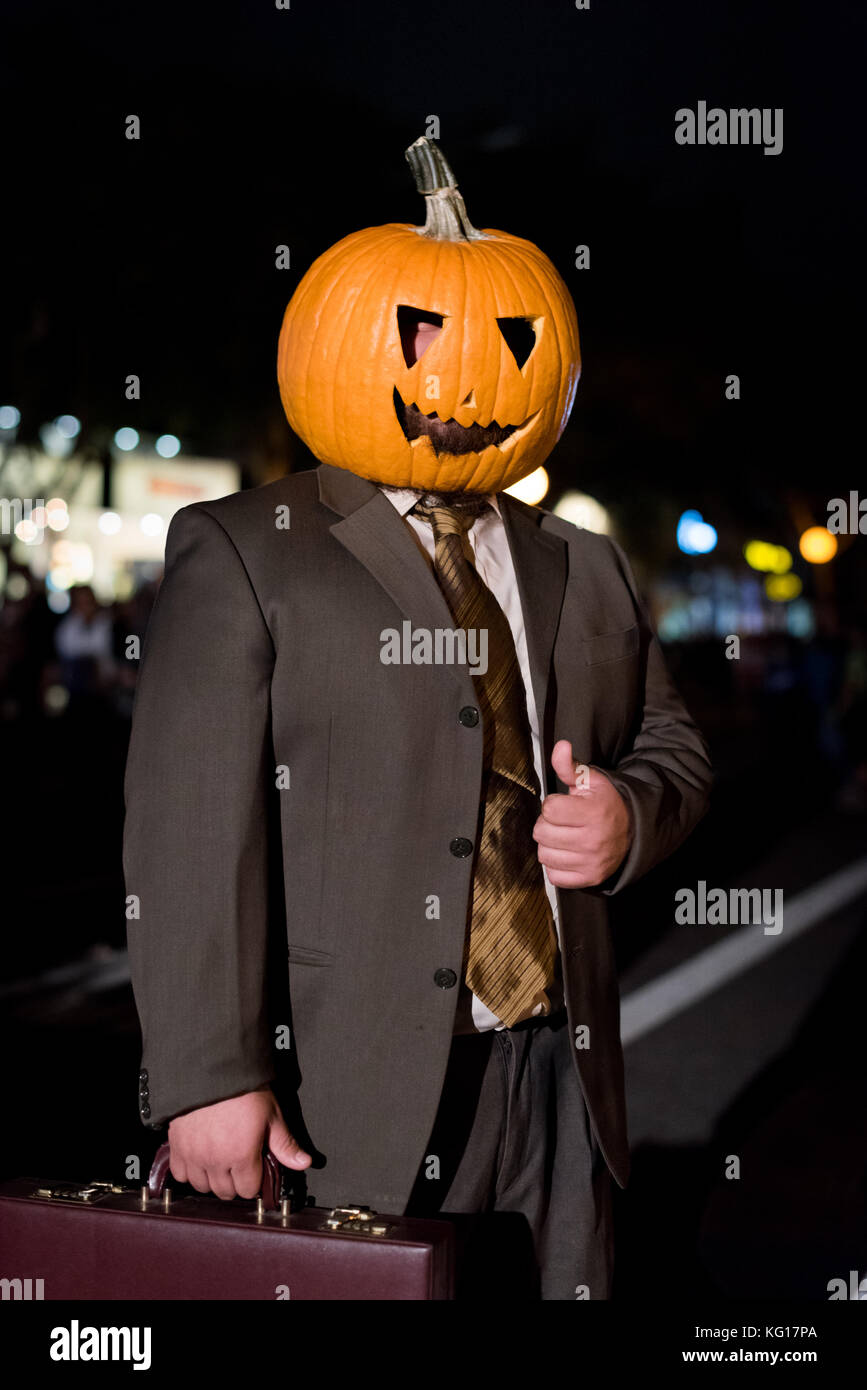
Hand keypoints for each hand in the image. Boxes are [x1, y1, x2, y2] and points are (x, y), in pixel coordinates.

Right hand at [167, 1085, 310, 1200]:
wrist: (212, 1069)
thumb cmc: (244, 1089)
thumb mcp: (271, 1114)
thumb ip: (285, 1144)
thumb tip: (304, 1162)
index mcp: (241, 1156)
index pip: (247, 1190)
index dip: (254, 1180)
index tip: (255, 1167)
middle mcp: (215, 1161)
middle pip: (225, 1191)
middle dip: (234, 1181)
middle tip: (239, 1163)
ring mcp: (193, 1155)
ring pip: (202, 1186)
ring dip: (212, 1178)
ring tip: (219, 1160)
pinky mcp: (177, 1146)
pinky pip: (180, 1173)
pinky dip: (189, 1170)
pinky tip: (199, 1157)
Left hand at [533, 740, 632, 887]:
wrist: (633, 831)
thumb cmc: (606, 803)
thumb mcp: (590, 781)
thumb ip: (570, 766)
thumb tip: (561, 747)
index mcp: (593, 813)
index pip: (549, 808)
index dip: (552, 804)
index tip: (564, 805)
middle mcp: (593, 840)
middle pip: (542, 833)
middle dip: (548, 825)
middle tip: (564, 822)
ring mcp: (591, 863)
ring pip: (544, 855)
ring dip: (550, 845)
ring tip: (565, 837)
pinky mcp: (589, 879)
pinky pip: (554, 876)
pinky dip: (556, 866)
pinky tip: (568, 853)